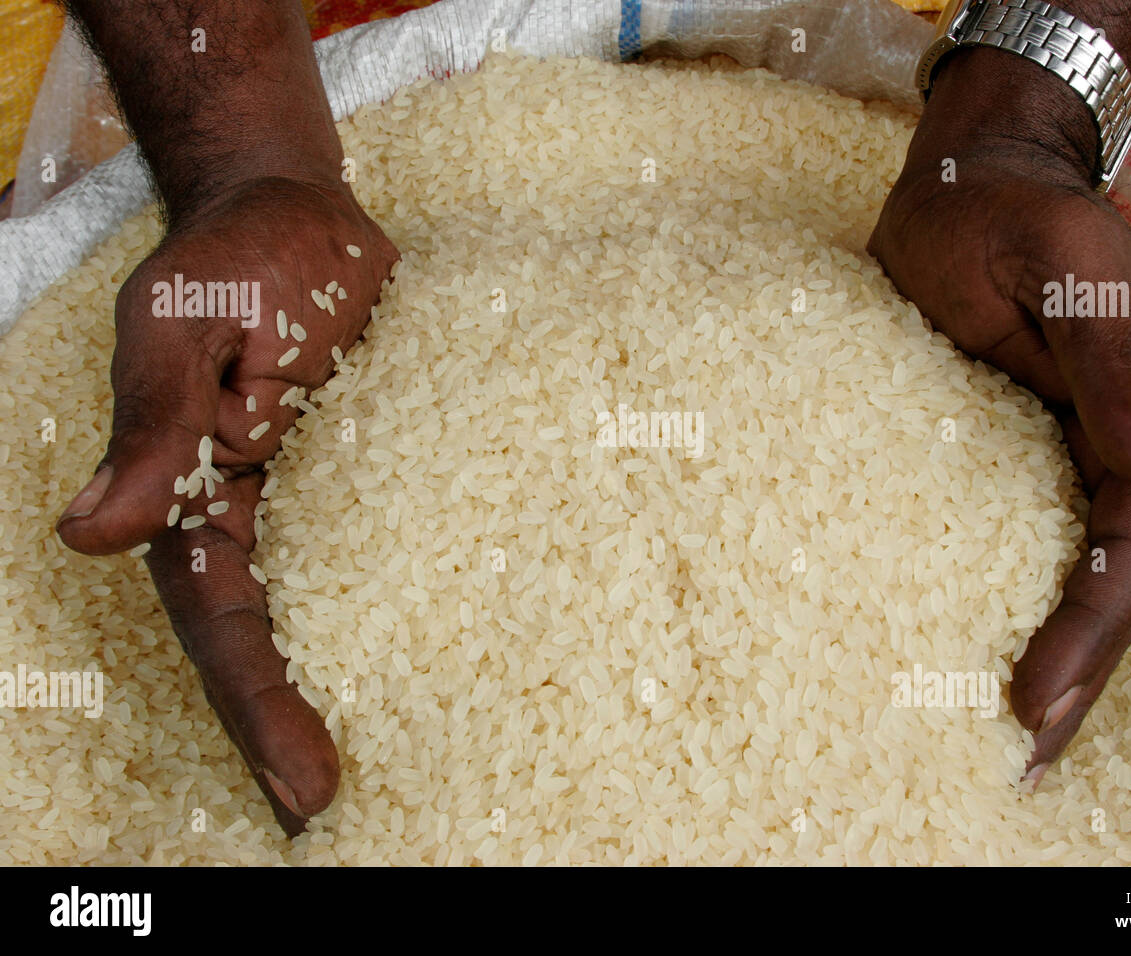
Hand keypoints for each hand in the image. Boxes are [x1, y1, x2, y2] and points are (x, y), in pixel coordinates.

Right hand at [57, 176, 397, 832]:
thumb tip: (91, 533)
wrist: (300, 210)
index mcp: (200, 499)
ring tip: (446, 766)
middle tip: (349, 816)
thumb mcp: (180, 330)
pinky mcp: (392, 470)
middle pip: (286, 640)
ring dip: (382, 683)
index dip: (260, 708)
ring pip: (351, 607)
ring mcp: (332, 500)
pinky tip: (488, 652)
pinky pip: (412, 546)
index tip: (306, 786)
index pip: (227, 625)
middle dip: (308, 729)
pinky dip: (437, 605)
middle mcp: (266, 516)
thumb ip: (155, 430)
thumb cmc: (230, 262)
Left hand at [868, 50, 1130, 786]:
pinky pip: (1030, 543)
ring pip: (1080, 574)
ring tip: (1008, 746)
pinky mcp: (1026, 453)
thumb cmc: (1004, 211)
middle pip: (1119, 581)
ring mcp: (1084, 452)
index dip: (1094, 627)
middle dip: (1078, 674)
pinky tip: (985, 656)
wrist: (964, 183)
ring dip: (1055, 658)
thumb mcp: (1061, 258)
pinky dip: (1016, 606)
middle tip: (1021, 762)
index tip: (1035, 702)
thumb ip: (1111, 357)